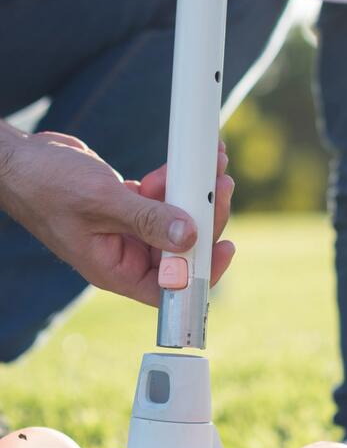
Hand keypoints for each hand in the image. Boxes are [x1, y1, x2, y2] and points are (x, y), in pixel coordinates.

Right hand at [0, 126, 234, 305]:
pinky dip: (174, 182)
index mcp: (116, 270)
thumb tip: (189, 236)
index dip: (203, 273)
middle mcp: (126, 255)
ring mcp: (129, 231)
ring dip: (194, 194)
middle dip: (205, 218)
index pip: (169, 287)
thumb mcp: (101, 203)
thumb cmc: (46, 185)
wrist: (19, 159)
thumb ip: (147, 219)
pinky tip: (182, 163)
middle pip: (181, 250)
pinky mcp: (129, 209)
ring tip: (212, 164)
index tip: (225, 248)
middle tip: (221, 187)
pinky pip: (162, 201)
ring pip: (176, 222)